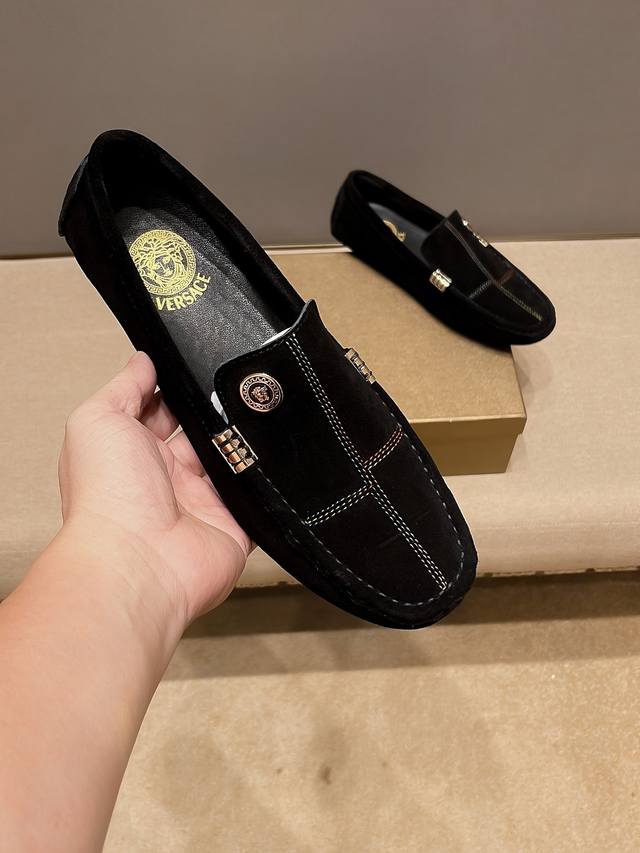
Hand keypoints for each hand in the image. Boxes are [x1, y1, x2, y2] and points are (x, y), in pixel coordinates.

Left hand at [58, 351, 250, 627]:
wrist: (139, 561)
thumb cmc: (106, 494)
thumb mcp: (98, 420)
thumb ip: (125, 387)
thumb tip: (144, 360)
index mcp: (134, 452)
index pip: (163, 412)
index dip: (179, 390)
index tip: (201, 364)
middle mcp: (168, 478)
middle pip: (202, 434)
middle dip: (217, 413)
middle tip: (234, 388)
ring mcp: (202, 502)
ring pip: (233, 460)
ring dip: (242, 441)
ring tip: (256, 412)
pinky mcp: (234, 524)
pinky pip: (256, 496)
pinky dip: (265, 479)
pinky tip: (275, 452)